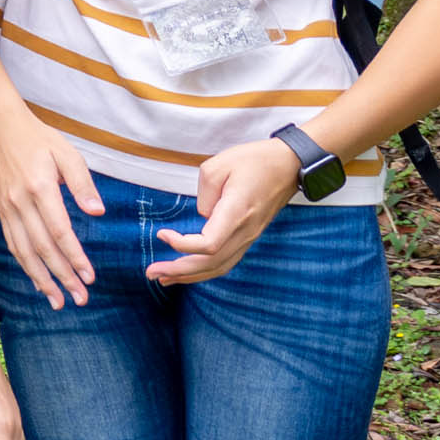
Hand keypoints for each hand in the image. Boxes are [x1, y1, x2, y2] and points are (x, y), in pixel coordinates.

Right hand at [0, 128, 99, 307]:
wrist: (2, 129)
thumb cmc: (41, 140)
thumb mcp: (69, 154)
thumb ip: (82, 184)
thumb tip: (98, 212)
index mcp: (39, 187)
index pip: (59, 231)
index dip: (75, 257)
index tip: (90, 277)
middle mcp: (20, 202)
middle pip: (42, 248)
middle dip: (62, 276)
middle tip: (80, 298)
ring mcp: (7, 208)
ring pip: (24, 252)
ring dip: (41, 279)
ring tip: (58, 301)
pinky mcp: (1, 211)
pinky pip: (14, 245)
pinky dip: (26, 266)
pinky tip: (39, 281)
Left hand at [150, 139, 299, 286]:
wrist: (289, 165)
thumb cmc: (254, 161)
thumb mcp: (219, 165)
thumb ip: (204, 195)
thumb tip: (203, 216)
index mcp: (237, 212)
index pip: (209, 244)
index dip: (182, 245)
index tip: (162, 234)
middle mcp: (245, 231)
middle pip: (211, 262)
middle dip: (178, 270)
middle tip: (150, 272)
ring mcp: (249, 236)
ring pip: (220, 266)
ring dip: (190, 275)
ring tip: (162, 278)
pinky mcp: (249, 236)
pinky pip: (227, 261)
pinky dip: (205, 269)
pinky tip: (188, 271)